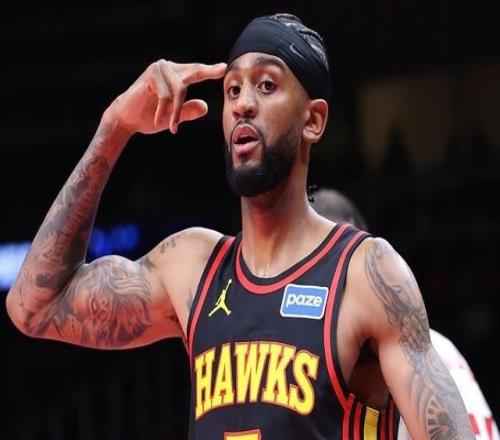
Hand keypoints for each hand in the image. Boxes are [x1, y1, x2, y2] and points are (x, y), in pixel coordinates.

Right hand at [106, 59, 226, 134]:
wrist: (126, 120)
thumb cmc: (149, 117)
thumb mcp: (173, 116)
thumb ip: (188, 110)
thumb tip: (205, 106)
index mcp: (174, 75)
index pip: (195, 72)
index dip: (209, 71)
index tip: (224, 68)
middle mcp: (168, 68)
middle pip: (194, 73)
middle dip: (208, 72)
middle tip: (222, 69)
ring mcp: (159, 68)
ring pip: (180, 90)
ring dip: (176, 112)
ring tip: (171, 126)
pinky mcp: (151, 75)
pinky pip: (167, 96)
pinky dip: (165, 111)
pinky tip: (159, 121)